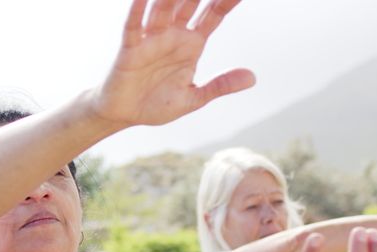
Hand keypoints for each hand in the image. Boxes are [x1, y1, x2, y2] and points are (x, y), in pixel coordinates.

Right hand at [93, 0, 255, 127]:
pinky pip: (134, 26)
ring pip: (163, 10)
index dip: (226, 2)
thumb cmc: (156, 104)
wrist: (124, 116)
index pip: (213, 16)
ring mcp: (151, 40)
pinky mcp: (130, 49)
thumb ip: (220, 85)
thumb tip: (252, 77)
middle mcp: (172, 36)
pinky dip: (138, 10)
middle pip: (189, 5)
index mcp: (191, 45)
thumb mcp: (193, 98)